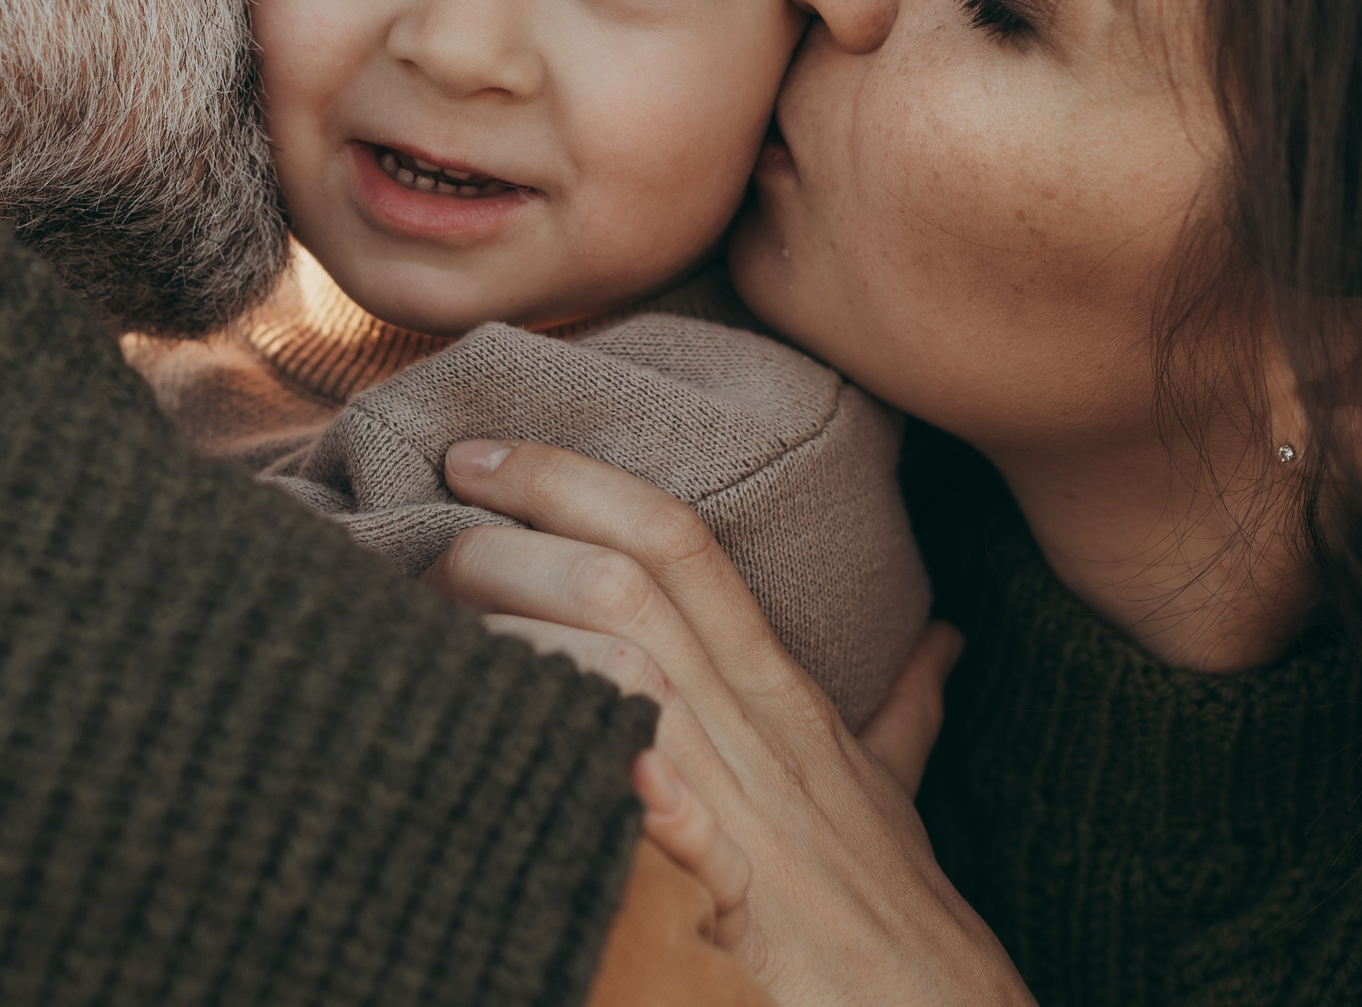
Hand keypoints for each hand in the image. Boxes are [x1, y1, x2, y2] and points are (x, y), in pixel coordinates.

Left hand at [424, 440, 1033, 1006]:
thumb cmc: (897, 906)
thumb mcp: (889, 789)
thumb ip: (898, 708)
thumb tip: (939, 640)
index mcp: (778, 693)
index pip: (674, 540)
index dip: (570, 481)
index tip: (475, 454)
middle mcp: (756, 729)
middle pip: (624, 587)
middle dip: (509, 546)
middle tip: (422, 546)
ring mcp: (745, 809)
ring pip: (627, 670)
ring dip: (521, 635)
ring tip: (428, 631)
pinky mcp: (739, 901)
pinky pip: (669, 819)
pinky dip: (614, 771)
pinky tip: (541, 737)